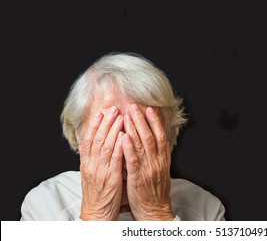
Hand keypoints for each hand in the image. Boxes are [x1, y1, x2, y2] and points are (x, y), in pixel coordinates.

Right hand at [78, 106, 123, 220]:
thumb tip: (89, 142)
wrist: (96, 212)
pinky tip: (125, 136)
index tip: (100, 112)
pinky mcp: (111, 178)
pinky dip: (119, 146)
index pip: (88, 139)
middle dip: (105, 122)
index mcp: (86, 163)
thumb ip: (91, 157)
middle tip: (113, 109)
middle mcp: (92, 164)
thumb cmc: (97, 192)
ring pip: (106, 146)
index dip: (94, 125)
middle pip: (97, 139)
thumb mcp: (90, 173)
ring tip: (120, 117)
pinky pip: (115, 159)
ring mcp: (101, 171)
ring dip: (113, 130)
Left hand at [123, 104, 174, 220]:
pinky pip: (133, 160)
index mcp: (162, 158)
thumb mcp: (163, 170)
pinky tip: (124, 137)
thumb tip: (163, 140)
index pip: (160, 135)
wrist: (155, 210)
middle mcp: (157, 161)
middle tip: (134, 106)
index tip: (149, 108)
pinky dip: (129, 148)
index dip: (155, 121)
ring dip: (134, 129)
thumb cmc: (156, 190)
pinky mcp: (138, 177)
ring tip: (127, 115)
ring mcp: (148, 169)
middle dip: (142, 120)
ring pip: (142, 145)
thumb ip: (162, 154)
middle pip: (150, 136)